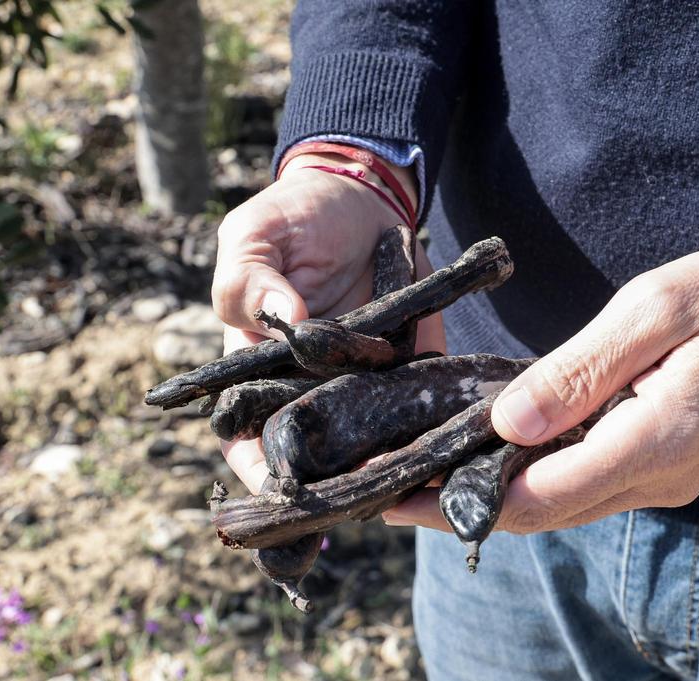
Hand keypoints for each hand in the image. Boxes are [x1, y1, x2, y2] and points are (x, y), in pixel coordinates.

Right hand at [213, 152, 444, 492]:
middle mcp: (309, 394)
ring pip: (372, 450)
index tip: (282, 486)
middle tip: (365, 485)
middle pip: (315, 462)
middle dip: (338, 483)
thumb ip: (250, 279)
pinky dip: (436, 432)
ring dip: (392, 467)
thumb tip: (285, 321)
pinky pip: (422, 414)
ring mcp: (363, 390)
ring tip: (413, 472)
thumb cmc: (293, 219)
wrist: (363, 199)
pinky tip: (452, 443)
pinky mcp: (412, 374)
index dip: (258, 472)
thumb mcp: (254, 235)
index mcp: (257, 373)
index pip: (246, 440)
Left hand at [386, 200, 698, 531]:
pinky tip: (488, 461)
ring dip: (492, 499)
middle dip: (463, 509)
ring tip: (421, 480)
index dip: (465, 499)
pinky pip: (584, 487)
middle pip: (543, 513)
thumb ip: (578, 372)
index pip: (544, 493)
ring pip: (561, 506)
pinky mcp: (663, 468)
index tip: (400, 493)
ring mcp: (665, 479)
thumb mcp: (650, 310)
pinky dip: (530, 482)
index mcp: (659, 438)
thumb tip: (507, 424)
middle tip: (390, 495)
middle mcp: (662, 477)